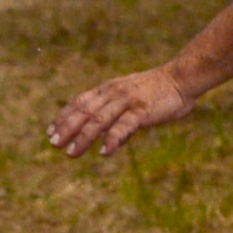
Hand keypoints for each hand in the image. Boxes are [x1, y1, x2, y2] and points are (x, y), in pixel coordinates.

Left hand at [46, 63, 197, 157]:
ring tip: (71, 153)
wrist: (182, 78)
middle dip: (67, 129)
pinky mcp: (142, 111)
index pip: (80, 102)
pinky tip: (104, 152)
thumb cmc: (157, 92)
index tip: (50, 132)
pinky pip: (123, 127)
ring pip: (99, 120)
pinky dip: (112, 139)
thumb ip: (117, 120)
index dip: (63, 117)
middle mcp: (113, 93)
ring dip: (83, 138)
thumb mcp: (132, 102)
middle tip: (53, 144)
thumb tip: (106, 144)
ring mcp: (127, 101)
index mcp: (108, 89)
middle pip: (84, 112)